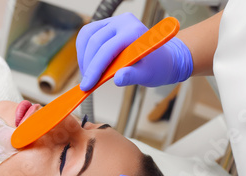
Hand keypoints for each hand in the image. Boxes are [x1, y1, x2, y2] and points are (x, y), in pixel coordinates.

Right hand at [77, 13, 193, 90]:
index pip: (107, 49)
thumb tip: (118, 79)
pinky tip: (88, 64)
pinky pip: (87, 34)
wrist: (162, 58)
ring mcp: (114, 21)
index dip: (94, 69)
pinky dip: (83, 50)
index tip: (87, 85)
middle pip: (94, 41)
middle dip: (87, 64)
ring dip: (83, 56)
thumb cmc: (156, 67)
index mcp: (134, 31)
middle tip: (86, 83)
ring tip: (87, 74)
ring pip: (86, 35)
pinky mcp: (106, 25)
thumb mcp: (147, 75)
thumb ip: (132, 76)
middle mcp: (123, 22)